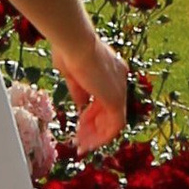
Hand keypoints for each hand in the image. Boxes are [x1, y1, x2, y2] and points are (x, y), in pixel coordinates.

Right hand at [59, 37, 128, 151]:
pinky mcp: (116, 99)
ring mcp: (119, 89)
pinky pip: (114, 126)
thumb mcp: (72, 74)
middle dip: (93, 127)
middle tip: (80, 139)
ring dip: (97, 136)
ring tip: (82, 146)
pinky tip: (88, 144)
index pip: (104, 97)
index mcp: (110, 68)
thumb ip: (79, 91)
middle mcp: (119, 79)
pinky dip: (102, 138)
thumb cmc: (69, 50)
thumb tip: (81, 106)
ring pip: (112, 121)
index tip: (80, 122)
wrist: (75, 42)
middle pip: (108, 110)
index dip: (92, 112)